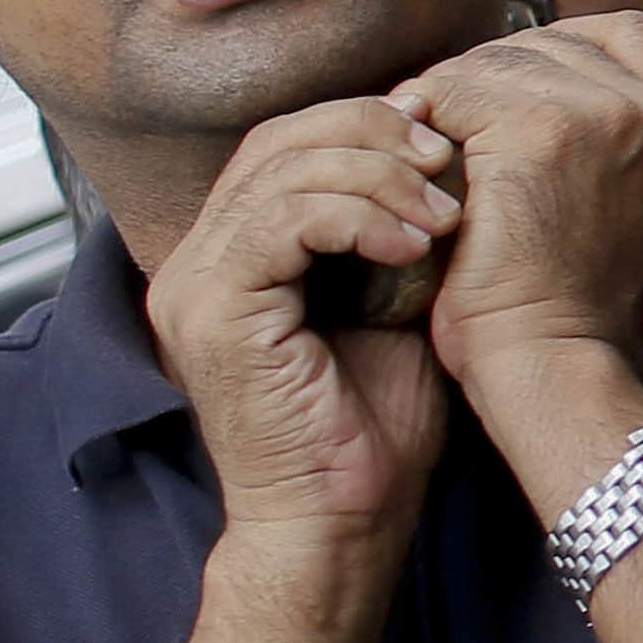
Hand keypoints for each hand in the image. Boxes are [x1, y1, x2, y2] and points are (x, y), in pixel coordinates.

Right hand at [144, 101, 463, 572]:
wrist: (344, 519)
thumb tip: (446, 157)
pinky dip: (356, 218)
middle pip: (279, 141)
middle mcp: (198, 260)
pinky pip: (279, 223)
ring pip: (283, 172)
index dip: (365, 123)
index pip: (286, 142)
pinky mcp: (211, 314)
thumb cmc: (376, 426)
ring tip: (444, 214)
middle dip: (375, 134)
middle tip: (448, 159)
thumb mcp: (396, 302)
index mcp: (234, 252)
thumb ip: (398, 230)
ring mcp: (194, 285)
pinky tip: (413, 246)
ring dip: (379, 177)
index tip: (445, 141)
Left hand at [391, 16, 642, 398]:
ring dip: (453, 94)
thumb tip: (531, 74)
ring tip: (428, 141)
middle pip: (557, 41)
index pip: (627, 34)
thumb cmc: (572, 300)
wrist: (551, 361)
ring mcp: (610, 115)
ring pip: (501, 59)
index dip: (559, 51)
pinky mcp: (541, 131)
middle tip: (446, 119)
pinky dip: (427, 115)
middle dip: (492, 73)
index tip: (509, 93)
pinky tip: (421, 160)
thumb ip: (615, 136)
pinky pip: (458, 88)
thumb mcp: (628, 203)